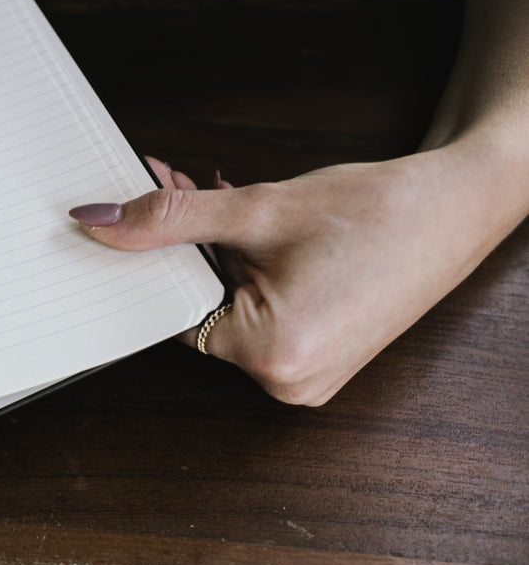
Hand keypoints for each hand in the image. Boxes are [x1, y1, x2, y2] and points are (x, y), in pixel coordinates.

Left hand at [70, 145, 521, 403]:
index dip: (147, 259)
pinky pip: (261, 315)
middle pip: (201, 308)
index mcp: (273, 355)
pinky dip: (244, 270)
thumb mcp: (261, 209)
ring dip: (211, 251)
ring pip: (229, 307)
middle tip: (160, 183)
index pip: (172, 313)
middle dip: (179, 245)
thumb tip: (102, 223)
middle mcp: (288, 381)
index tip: (126, 213)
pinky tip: (238, 224)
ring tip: (200, 190)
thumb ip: (172, 219)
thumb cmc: (381, 210)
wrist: (462, 204)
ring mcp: (307, 375)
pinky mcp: (320, 357)